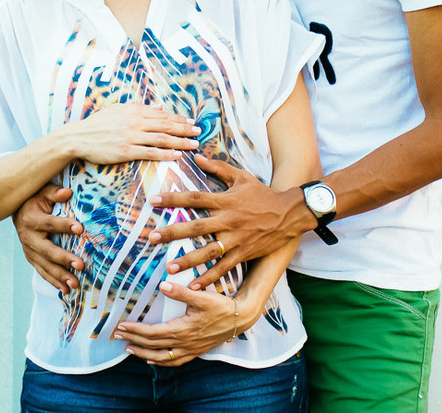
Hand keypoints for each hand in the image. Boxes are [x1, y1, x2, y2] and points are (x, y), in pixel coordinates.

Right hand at [12, 184, 83, 292]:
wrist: (17, 211)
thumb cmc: (35, 199)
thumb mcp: (42, 192)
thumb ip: (54, 193)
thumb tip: (67, 192)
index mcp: (31, 220)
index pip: (50, 223)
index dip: (65, 225)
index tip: (81, 228)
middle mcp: (28, 237)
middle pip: (47, 250)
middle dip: (64, 259)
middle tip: (81, 265)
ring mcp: (29, 250)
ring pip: (45, 265)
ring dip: (60, 276)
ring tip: (75, 284)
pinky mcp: (32, 258)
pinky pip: (42, 271)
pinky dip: (53, 281)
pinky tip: (66, 291)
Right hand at [66, 103, 200, 163]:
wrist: (79, 137)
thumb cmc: (98, 123)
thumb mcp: (118, 109)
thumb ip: (140, 108)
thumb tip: (157, 106)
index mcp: (134, 110)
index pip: (162, 114)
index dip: (179, 118)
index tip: (191, 121)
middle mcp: (135, 122)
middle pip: (166, 125)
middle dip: (185, 128)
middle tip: (199, 131)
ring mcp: (131, 137)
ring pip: (162, 138)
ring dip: (180, 142)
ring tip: (194, 144)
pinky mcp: (126, 151)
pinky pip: (150, 152)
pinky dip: (166, 154)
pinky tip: (177, 155)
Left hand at [113, 282, 242, 365]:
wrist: (240, 318)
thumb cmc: (221, 306)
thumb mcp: (201, 296)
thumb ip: (181, 292)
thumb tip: (162, 284)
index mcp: (182, 329)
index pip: (152, 333)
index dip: (135, 330)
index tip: (121, 326)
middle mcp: (184, 342)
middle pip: (153, 345)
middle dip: (133, 341)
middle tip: (118, 336)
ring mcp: (190, 349)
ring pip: (162, 357)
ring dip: (143, 354)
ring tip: (129, 350)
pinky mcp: (196, 351)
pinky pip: (175, 361)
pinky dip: (161, 361)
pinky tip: (152, 359)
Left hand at [149, 154, 304, 289]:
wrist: (289, 214)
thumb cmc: (262, 194)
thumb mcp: (241, 177)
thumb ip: (218, 167)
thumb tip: (197, 156)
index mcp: (225, 200)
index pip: (195, 198)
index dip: (174, 199)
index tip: (154, 201)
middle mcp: (228, 220)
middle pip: (197, 227)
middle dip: (173, 233)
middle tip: (152, 238)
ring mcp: (236, 239)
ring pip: (209, 251)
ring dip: (188, 260)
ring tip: (170, 267)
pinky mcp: (244, 253)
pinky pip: (225, 267)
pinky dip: (210, 277)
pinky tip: (195, 285)